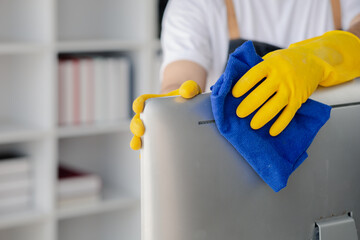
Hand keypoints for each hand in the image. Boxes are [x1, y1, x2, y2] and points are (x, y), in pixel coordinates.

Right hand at [130, 80, 201, 149]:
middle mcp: (149, 118)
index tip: (138, 108)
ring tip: (138, 145)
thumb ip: (189, 89)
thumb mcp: (190, 91)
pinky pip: (148, 150)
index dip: (138, 105)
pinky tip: (146, 159)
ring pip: (138, 137)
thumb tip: (187, 93)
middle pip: (136, 122)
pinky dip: (145, 155)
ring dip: (136, 141)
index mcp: (153, 104)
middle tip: (141, 130)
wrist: (190, 113)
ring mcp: (152, 131)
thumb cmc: (187, 100)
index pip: (141, 102)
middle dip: (136, 126)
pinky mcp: (157, 144)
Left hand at [232, 30, 359, 135]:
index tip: (234, 94)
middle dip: (249, 105)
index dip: (243, 85)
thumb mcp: (270, 59)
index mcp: (271, 64)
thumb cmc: (284, 62)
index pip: (254, 74)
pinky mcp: (298, 99)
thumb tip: (231, 83)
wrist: (312, 60)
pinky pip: (289, 114)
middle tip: (239, 113)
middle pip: (263, 93)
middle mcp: (281, 76)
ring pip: (275, 105)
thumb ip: (254, 69)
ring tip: (253, 125)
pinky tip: (272, 131)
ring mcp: (291, 88)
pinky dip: (281, 124)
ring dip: (263, 117)